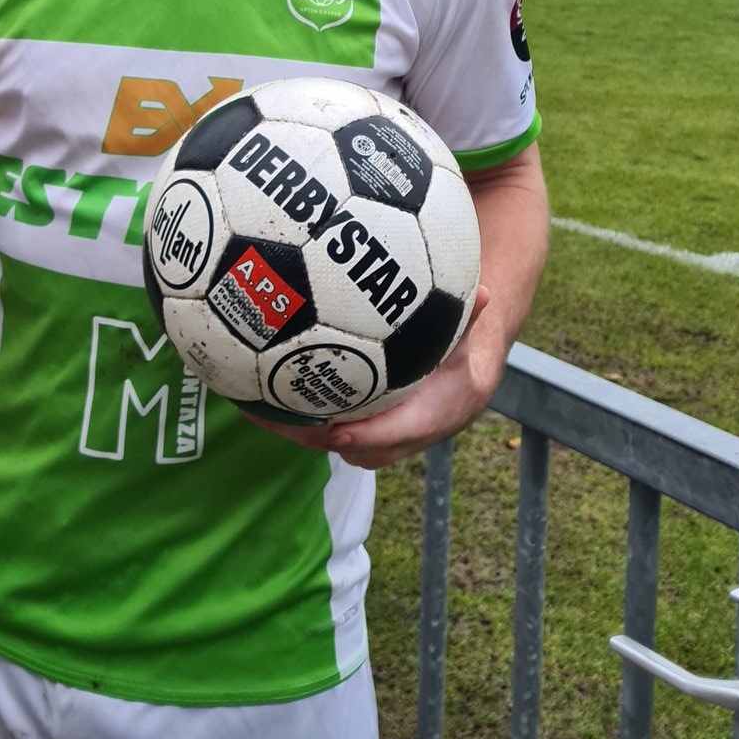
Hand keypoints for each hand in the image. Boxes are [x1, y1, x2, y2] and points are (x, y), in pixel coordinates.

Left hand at [243, 286, 501, 469]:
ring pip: (332, 443)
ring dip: (293, 430)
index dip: (366, 436)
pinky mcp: (357, 433)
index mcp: (433, 416)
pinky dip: (294, 418)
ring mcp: (376, 439)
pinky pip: (323, 431)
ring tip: (253, 408)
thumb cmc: (459, 353)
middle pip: (353, 447)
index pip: (397, 433)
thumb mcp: (466, 335)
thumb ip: (469, 316)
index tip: (337, 430)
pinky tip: (256, 395)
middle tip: (277, 414)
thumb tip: (486, 292)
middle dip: (313, 435)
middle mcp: (402, 437)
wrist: (459, 387)